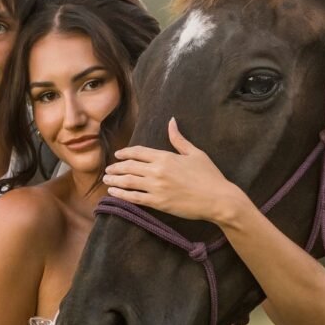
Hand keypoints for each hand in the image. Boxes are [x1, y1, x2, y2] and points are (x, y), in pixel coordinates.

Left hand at [103, 118, 241, 222]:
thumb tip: (171, 121)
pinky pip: (134, 198)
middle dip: (115, 167)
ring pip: (128, 182)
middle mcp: (158, 171)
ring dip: (114, 180)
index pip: (138, 152)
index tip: (117, 155)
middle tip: (107, 169)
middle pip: (129, 166)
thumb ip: (179, 139)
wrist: (218, 199)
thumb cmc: (209, 176)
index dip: (125, 153)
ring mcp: (156, 187)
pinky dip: (121, 195)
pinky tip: (113, 193)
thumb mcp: (195, 153)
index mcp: (166, 157)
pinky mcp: (158, 203)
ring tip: (106, 180)